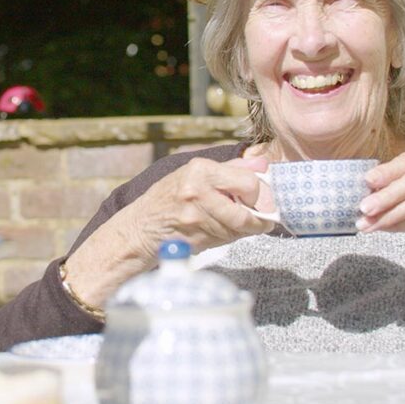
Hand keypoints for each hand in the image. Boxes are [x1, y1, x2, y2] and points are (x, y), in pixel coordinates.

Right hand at [131, 155, 276, 256]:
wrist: (141, 227)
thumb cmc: (169, 198)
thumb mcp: (195, 173)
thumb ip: (232, 168)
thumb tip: (263, 163)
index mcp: (200, 170)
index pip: (249, 183)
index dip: (257, 194)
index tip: (255, 198)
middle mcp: (196, 191)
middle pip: (246, 212)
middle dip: (256, 218)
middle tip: (256, 218)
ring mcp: (195, 217)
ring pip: (238, 229)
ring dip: (243, 230)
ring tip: (229, 222)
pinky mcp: (195, 238)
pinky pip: (227, 240)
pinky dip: (230, 237)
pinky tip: (218, 230)